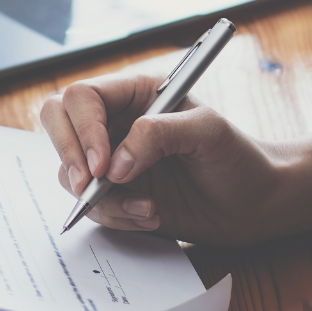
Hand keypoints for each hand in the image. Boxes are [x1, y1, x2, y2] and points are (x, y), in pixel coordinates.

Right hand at [38, 72, 294, 243]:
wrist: (254, 204)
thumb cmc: (237, 157)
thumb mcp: (207, 132)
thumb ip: (157, 135)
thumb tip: (114, 165)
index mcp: (134, 94)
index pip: (82, 98)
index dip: (83, 130)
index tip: (102, 165)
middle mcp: (115, 124)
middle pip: (57, 123)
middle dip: (68, 157)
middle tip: (88, 186)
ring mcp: (112, 161)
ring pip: (69, 173)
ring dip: (104, 198)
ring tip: (150, 209)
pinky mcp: (116, 195)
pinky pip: (91, 206)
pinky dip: (117, 217)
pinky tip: (152, 216)